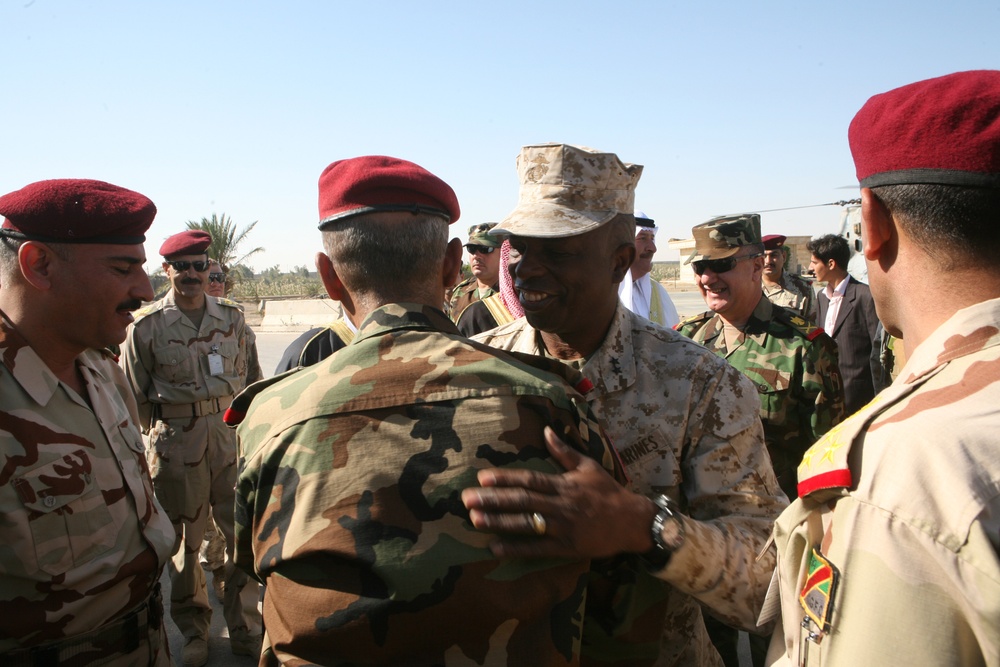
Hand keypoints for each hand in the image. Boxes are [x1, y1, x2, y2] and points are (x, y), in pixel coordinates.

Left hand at [462, 426, 655, 558]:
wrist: (632, 522)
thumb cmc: (609, 492)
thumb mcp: (588, 467)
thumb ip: (564, 451)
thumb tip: (546, 431)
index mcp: (564, 484)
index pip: (530, 480)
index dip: (506, 478)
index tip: (482, 477)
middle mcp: (561, 504)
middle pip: (522, 501)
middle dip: (493, 499)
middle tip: (466, 499)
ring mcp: (563, 527)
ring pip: (526, 524)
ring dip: (498, 522)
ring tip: (474, 519)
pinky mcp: (567, 548)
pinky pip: (537, 549)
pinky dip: (516, 549)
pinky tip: (494, 548)